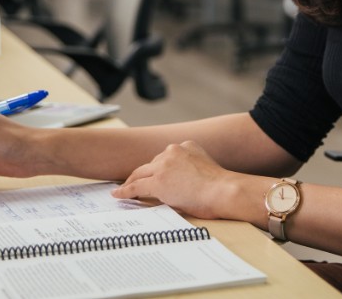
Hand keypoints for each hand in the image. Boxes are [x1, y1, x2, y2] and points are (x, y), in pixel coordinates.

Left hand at [112, 140, 245, 220]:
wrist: (224, 191)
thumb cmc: (221, 187)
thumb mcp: (204, 167)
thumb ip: (190, 168)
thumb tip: (180, 183)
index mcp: (187, 146)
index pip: (165, 158)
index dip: (156, 168)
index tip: (152, 174)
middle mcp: (173, 151)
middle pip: (150, 164)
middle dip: (141, 174)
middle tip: (132, 182)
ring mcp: (164, 165)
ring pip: (141, 174)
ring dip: (132, 182)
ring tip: (124, 189)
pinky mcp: (157, 181)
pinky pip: (136, 187)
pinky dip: (125, 191)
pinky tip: (118, 194)